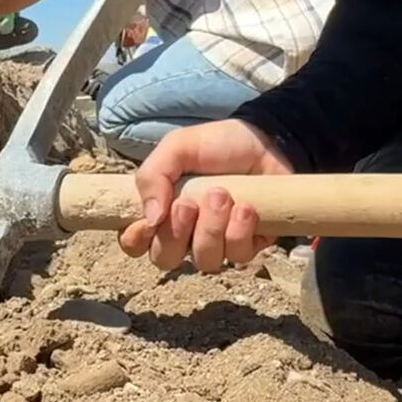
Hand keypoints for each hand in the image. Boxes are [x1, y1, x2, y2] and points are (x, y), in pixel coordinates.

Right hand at [122, 118, 293, 272]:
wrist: (267, 140)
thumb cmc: (216, 144)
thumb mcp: (177, 147)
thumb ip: (153, 176)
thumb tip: (151, 219)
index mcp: (161, 210)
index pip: (135, 243)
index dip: (136, 239)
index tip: (150, 221)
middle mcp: (185, 232)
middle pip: (166, 259)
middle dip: (176, 234)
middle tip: (189, 203)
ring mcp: (217, 241)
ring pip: (205, 260)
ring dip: (211, 229)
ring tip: (223, 196)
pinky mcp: (248, 244)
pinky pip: (239, 256)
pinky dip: (240, 231)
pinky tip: (247, 207)